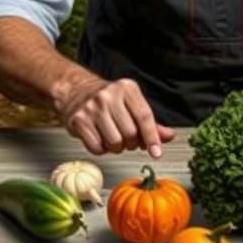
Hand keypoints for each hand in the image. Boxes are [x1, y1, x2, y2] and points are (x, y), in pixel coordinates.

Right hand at [53, 75, 175, 157]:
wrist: (74, 90)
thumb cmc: (107, 99)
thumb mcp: (131, 104)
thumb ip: (150, 122)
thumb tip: (168, 136)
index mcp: (127, 89)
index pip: (145, 117)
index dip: (153, 138)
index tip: (157, 152)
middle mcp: (109, 95)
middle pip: (130, 133)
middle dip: (131, 142)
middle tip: (126, 137)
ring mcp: (92, 108)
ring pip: (114, 142)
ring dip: (116, 147)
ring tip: (112, 137)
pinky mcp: (78, 120)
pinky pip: (97, 148)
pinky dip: (101, 149)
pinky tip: (100, 138)